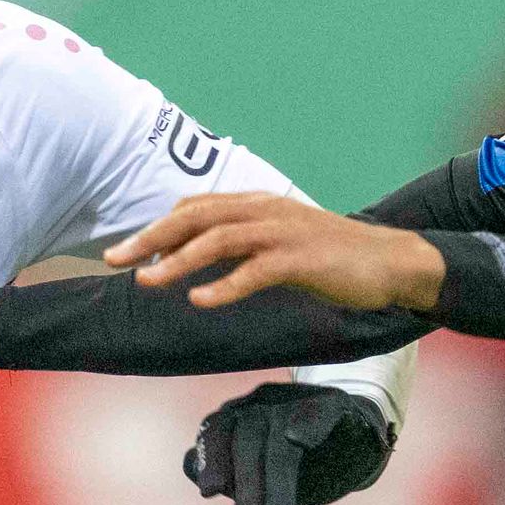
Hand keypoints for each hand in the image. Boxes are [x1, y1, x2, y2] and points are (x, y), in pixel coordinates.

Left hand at [107, 195, 441, 314]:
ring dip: (177, 261)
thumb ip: (242, 247)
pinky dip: (225, 285)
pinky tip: (199, 300)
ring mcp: (284, 233)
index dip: (156, 226)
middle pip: (196, 217)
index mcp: (258, 204)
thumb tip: (199, 262)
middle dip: (150, 238)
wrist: (390, 262)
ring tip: (145, 282)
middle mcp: (265, 210)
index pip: (195, 207)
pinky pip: (255, 272)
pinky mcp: (302, 259)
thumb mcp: (279, 245)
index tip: (124, 250)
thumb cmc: (332, 258)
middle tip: (114, 259)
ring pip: (219, 240)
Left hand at [183, 381, 397, 504]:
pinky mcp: (333, 404)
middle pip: (247, 440)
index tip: (210, 493)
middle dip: (247, 485)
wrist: (352, 440)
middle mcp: (263, 403)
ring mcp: (298, 400)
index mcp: (238, 417)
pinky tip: (301, 441)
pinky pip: (318, 411)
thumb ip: (225, 472)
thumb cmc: (295, 462)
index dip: (212, 461)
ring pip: (282, 438)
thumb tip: (194, 470)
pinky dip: (308, 424)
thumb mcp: (257, 472)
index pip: (216, 434)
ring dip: (278, 482)